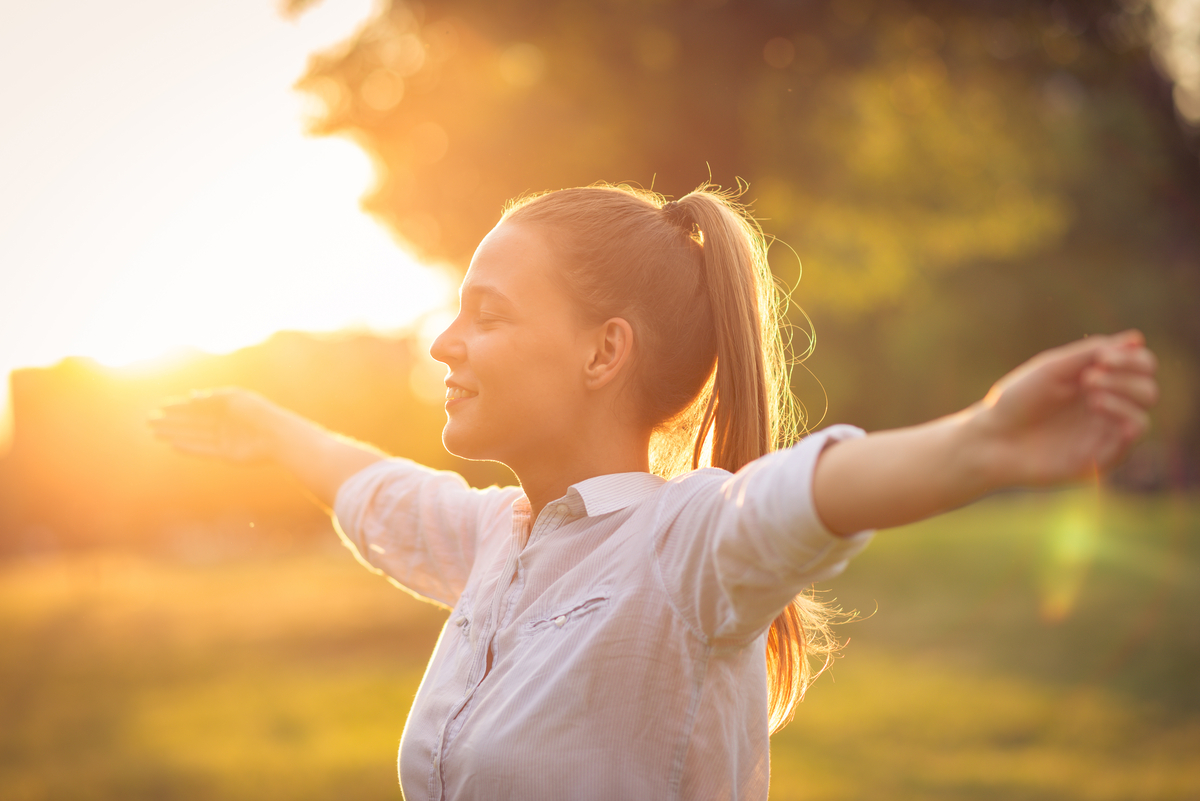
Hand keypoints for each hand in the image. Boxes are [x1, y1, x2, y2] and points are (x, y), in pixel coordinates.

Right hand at [148, 388, 280, 463]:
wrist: (277, 436)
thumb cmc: (257, 412)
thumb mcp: (233, 399)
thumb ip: (212, 398)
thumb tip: (191, 396)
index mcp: (227, 406)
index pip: (198, 406)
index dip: (179, 406)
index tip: (160, 407)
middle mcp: (224, 422)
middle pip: (192, 421)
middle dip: (171, 421)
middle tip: (149, 421)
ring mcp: (225, 439)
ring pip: (194, 435)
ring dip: (175, 433)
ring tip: (154, 433)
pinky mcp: (227, 454)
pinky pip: (203, 450)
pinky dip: (188, 448)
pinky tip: (172, 445)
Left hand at [974, 330, 1157, 486]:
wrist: (992, 439)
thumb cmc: (1016, 401)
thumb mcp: (1053, 369)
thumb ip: (1092, 353)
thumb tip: (1137, 339)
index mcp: (1095, 380)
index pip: (1140, 366)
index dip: (1132, 359)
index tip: (1104, 358)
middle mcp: (1105, 406)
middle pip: (1147, 388)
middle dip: (1126, 377)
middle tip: (1089, 378)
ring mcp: (1103, 432)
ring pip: (1143, 412)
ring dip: (1124, 397)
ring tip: (1092, 396)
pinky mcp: (1099, 458)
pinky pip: (1129, 441)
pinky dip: (1127, 422)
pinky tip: (1106, 411)